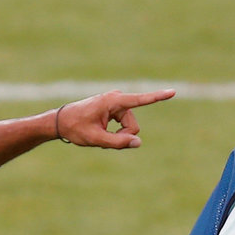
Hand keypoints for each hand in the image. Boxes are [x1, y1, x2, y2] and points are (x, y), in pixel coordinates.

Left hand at [55, 88, 175, 148]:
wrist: (61, 121)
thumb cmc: (76, 128)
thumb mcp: (96, 139)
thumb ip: (118, 143)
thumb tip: (138, 142)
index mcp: (112, 102)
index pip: (140, 100)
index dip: (157, 97)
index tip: (173, 92)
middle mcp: (117, 99)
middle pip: (133, 126)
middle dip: (123, 137)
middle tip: (103, 139)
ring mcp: (116, 104)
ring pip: (130, 128)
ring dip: (118, 136)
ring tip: (100, 136)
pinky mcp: (115, 109)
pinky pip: (124, 125)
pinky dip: (116, 133)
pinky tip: (102, 133)